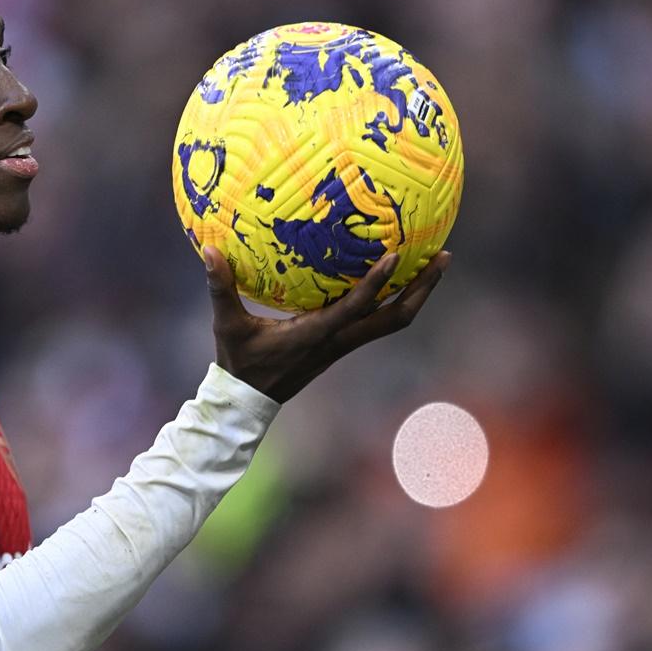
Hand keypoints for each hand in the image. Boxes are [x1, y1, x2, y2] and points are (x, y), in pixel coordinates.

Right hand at [203, 247, 450, 402]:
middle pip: (395, 318)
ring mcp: (344, 344)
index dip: (377, 282)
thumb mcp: (227, 324)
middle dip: (422, 288)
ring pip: (393, 321)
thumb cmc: (239, 361)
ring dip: (417, 293)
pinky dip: (395, 297)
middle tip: (444, 255)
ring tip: (436, 261)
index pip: (355, 308)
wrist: (249, 402)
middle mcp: (339, 341)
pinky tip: (400, 275)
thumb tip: (208, 248)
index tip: (397, 254)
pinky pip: (379, 320)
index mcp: (316, 335)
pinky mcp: (342, 344)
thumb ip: (220, 286)